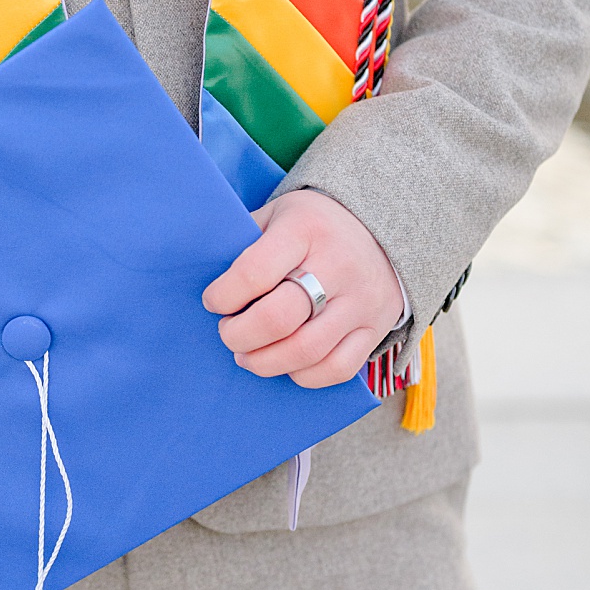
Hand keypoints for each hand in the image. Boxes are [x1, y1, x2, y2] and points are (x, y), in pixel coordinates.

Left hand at [202, 189, 402, 386]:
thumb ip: (242, 243)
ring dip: (264, 362)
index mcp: (305, 230)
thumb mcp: (274, 214)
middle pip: (278, 319)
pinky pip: (338, 368)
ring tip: (247, 355)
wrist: (381, 226)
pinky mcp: (376, 327)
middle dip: (238, 335)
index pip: (253, 273)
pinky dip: (303, 375)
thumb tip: (208, 283)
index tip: (213, 302)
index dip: (223, 296)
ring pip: (307, 350)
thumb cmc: (310, 225)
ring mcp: (362, 300)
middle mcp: (338, 265)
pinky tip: (284, 363)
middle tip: (227, 332)